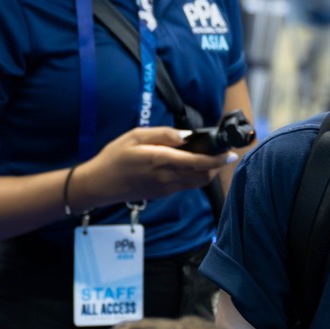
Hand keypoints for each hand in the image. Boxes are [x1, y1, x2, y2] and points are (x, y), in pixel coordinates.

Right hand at [75, 126, 234, 208]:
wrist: (99, 185)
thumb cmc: (114, 157)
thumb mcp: (135, 136)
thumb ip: (162, 134)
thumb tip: (186, 135)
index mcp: (160, 160)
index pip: (198, 162)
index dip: (217, 159)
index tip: (230, 153)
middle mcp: (166, 177)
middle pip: (203, 176)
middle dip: (217, 166)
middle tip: (222, 154)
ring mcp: (165, 189)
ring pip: (196, 183)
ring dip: (207, 172)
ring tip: (208, 158)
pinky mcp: (162, 194)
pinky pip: (185, 186)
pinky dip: (194, 176)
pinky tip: (188, 165)